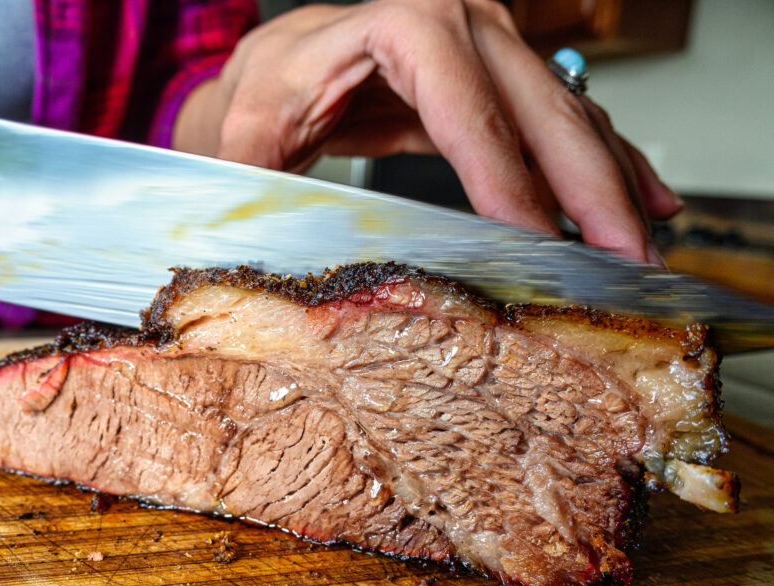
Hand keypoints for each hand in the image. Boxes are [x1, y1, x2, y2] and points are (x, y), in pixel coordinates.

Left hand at [174, 0, 680, 263]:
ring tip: (644, 241)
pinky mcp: (503, 78)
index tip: (534, 237)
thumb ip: (257, 179)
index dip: (504, 174)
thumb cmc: (271, 92)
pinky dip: (608, 160)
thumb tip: (256, 243)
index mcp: (397, 24)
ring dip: (612, 181)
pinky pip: (568, 118)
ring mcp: (491, 44)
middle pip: (539, 108)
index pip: (465, 104)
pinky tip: (644, 195)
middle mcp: (459, 21)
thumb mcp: (247, 130)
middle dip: (588, 187)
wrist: (286, 70)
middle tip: (622, 254)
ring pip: (569, 114)